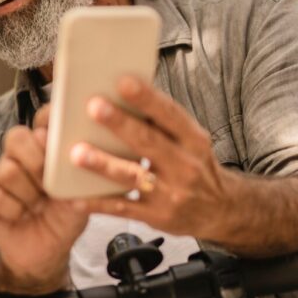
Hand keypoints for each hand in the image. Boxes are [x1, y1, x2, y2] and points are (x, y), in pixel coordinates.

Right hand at [0, 105, 89, 294]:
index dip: (49, 119)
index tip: (58, 133)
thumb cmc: (65, 217)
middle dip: (37, 163)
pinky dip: (11, 209)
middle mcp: (19, 156)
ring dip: (28, 195)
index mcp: (44, 148)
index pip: (43, 118)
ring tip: (37, 207)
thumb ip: (80, 170)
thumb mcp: (83, 193)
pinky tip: (19, 216)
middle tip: (49, 187)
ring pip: (7, 170)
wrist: (48, 253)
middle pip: (17, 137)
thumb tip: (81, 151)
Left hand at [69, 75, 238, 241]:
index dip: (147, 98)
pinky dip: (98, 203)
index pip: (170, 115)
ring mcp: (171, 193)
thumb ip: (163, 123)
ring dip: (104, 164)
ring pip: (133, 176)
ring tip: (77, 153)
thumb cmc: (195, 166)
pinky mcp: (157, 216)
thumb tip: (125, 92)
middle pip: (149, 142)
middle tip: (93, 106)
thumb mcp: (191, 142)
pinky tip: (75, 197)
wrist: (221, 211)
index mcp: (194, 140)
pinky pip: (123, 208)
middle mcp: (185, 166)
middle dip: (120, 124)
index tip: (123, 81)